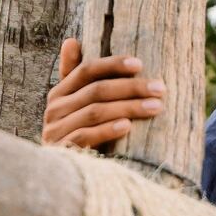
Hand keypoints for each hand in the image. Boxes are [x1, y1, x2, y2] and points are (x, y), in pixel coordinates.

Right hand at [41, 37, 166, 147]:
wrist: (62, 175)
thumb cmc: (77, 134)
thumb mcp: (77, 106)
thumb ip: (76, 78)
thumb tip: (71, 40)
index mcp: (59, 93)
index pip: (86, 70)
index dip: (113, 65)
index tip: (140, 64)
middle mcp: (55, 109)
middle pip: (96, 91)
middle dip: (131, 88)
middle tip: (160, 88)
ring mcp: (56, 130)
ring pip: (95, 112)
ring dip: (128, 108)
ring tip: (155, 107)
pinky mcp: (62, 151)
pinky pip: (85, 136)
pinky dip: (107, 130)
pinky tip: (127, 127)